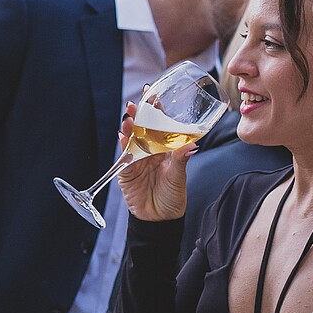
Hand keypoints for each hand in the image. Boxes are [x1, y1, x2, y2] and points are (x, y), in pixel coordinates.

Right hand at [113, 101, 198, 222]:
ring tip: (129, 117)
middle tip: (137, 102)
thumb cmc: (173, 197)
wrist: (159, 219)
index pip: (160, 124)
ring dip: (129, 127)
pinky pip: (123, 156)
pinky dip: (122, 145)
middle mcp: (150, 151)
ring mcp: (136, 160)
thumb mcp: (179, 176)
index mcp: (165, 149)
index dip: (156, 109)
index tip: (153, 93)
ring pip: (131, 139)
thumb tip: (191, 145)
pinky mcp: (126, 171)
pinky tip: (122, 135)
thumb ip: (181, 159)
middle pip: (142, 128)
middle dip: (138, 114)